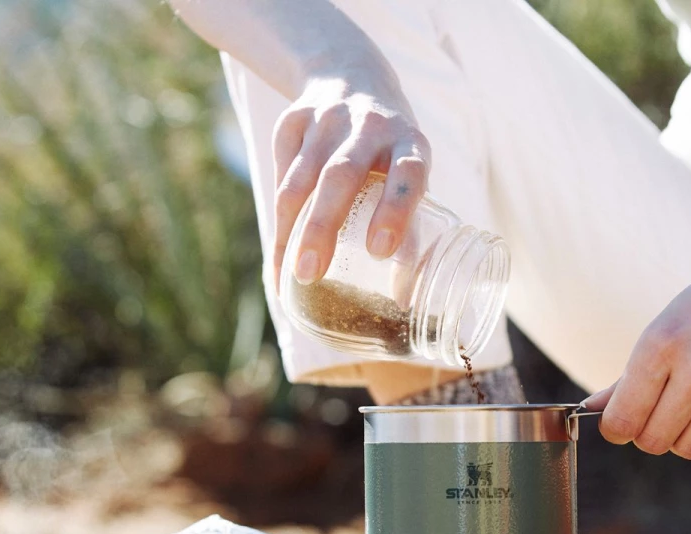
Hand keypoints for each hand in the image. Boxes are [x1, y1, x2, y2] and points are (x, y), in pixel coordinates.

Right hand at [272, 72, 429, 283]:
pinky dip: (279, 224)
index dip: (395, 209)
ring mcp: (326, 120)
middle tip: (312, 272)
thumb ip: (410, 226)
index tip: (380, 250)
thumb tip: (404, 300)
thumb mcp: (409, 173)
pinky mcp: (291, 121)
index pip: (407, 172)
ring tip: (289, 277)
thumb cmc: (391, 150)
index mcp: (409, 141)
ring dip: (291, 230)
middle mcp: (368, 126)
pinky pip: (281, 177)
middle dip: (323, 225)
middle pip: (341, 176)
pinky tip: (279, 260)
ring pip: (301, 179)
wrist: (349, 76)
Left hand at [584, 208, 690, 458]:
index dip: (616, 429)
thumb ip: (630, 375)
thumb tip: (593, 408)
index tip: (619, 424)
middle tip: (653, 415)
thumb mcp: (666, 325)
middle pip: (653, 441)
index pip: (624, 419)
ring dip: (680, 436)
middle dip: (647, 435)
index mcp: (662, 341)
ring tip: (684, 409)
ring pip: (689, 447)